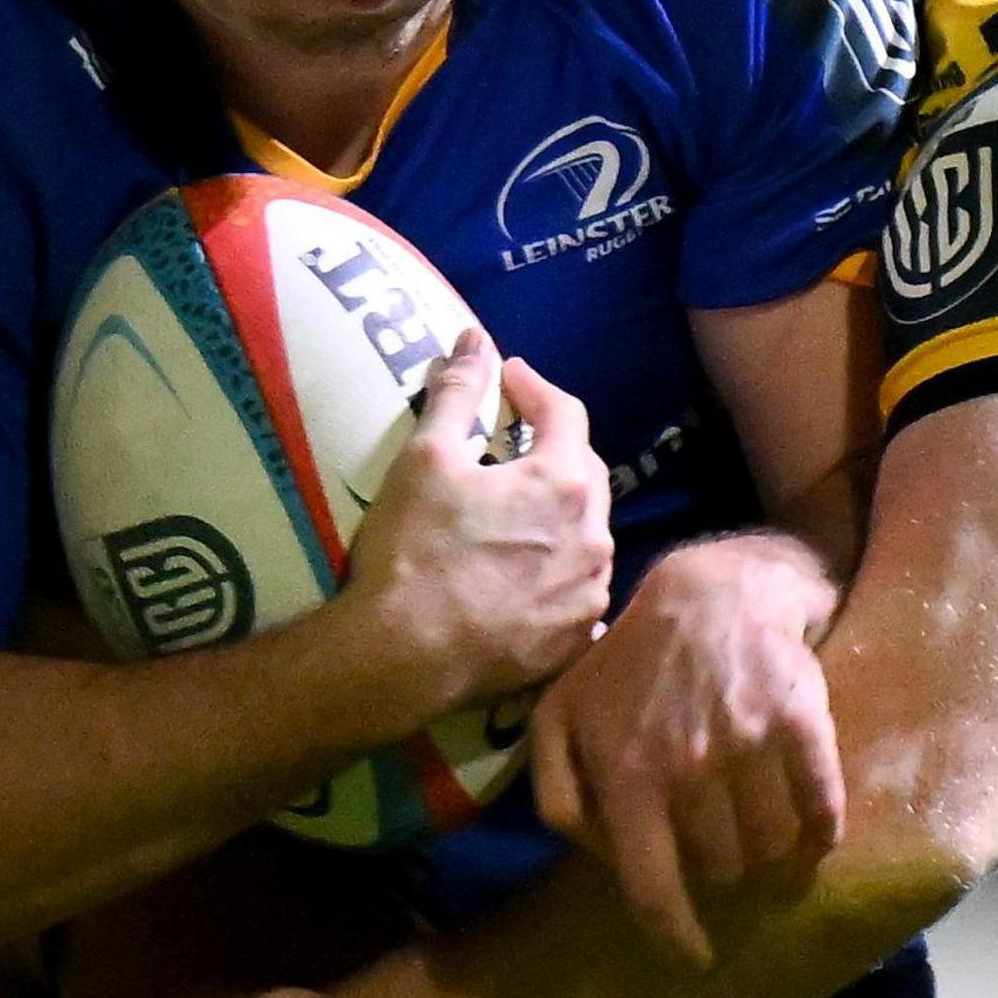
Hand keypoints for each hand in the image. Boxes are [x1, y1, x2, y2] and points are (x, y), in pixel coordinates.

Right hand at [329, 332, 614, 718]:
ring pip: (586, 535)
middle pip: (584, 473)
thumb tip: (474, 340)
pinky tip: (528, 573)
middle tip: (515, 440)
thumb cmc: (413, 551)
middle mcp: (595, 537)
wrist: (403, 657)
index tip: (507, 379)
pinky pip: (577, 590)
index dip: (534, 388)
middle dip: (553, 448)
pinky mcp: (575, 641)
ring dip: (559, 514)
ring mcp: (590, 595)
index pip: (565, 413)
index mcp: (564, 483)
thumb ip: (456, 392)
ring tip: (518, 511)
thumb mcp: (425, 459)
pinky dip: (557, 571)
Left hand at [529, 533, 843, 967]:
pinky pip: (821, 807)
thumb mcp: (559, 721)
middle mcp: (686, 767)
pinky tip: (813, 831)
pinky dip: (821, 832)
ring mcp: (746, 744)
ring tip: (768, 846)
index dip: (675, 936)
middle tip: (727, 857)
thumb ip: (560, 796)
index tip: (694, 959)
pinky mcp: (799, 720)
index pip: (651, 886)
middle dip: (724, 875)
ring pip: (771, 847)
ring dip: (772, 859)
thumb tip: (598, 859)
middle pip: (722, 870)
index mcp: (625, 776)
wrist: (710, 592)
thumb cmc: (628, 668)